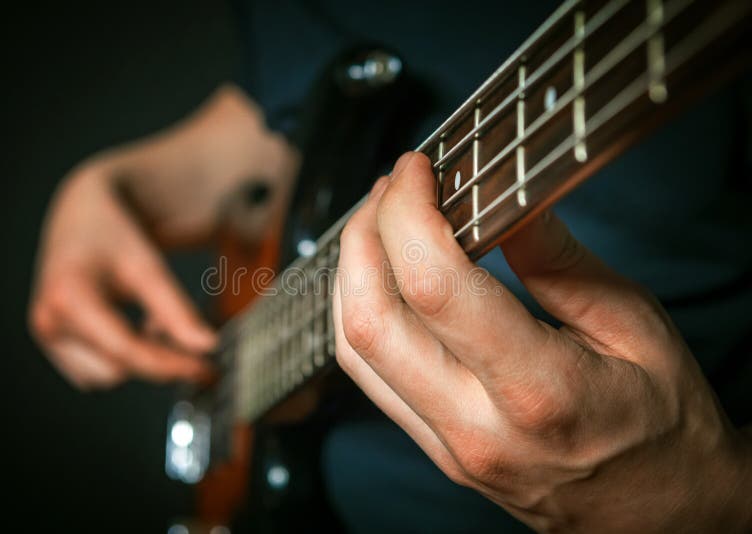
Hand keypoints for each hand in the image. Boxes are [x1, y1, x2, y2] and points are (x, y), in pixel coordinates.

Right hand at [29, 170, 215, 389]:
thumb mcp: (148, 266)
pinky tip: (133, 329)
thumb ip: (176, 310)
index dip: (170, 364)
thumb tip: (207, 347)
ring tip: (151, 323)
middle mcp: (49, 323)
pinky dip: (121, 359)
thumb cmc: (112, 236)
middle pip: (117, 370)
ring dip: (136, 360)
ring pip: (105, 377)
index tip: (206, 369)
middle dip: (155, 360)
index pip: (125, 350)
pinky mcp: (55, 345)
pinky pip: (95, 373)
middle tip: (189, 341)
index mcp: (69, 298)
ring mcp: (48, 336)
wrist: (81, 218)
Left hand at [333, 152, 751, 531]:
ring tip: (380, 225)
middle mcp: (478, 426)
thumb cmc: (664, 426)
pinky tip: (382, 280)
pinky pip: (370, 378)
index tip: (415, 170)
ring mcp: (449, 446)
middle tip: (387, 191)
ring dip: (350, 274)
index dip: (408, 212)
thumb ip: (560, 262)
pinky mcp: (437, 451)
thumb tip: (503, 198)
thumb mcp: (636, 328)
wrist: (660, 516)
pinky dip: (361, 316)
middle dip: (362, 236)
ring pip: (353, 351)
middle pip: (370, 319)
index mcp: (538, 389)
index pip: (434, 285)